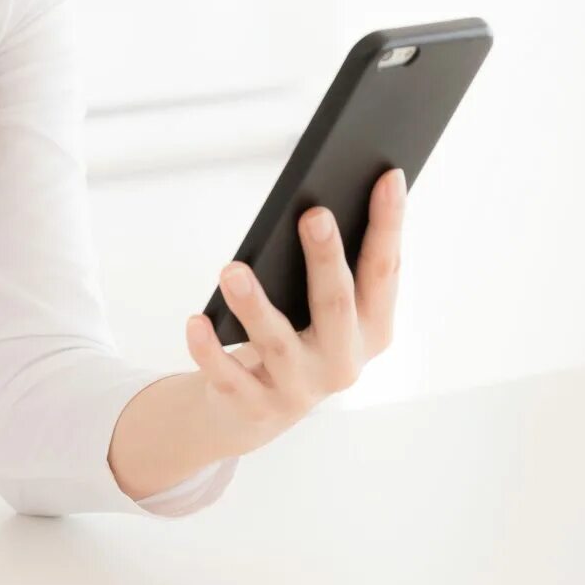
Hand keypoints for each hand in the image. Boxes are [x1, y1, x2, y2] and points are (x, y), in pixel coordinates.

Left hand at [181, 166, 406, 456]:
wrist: (254, 409)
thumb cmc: (297, 336)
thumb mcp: (325, 307)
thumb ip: (333, 263)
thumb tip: (320, 198)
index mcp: (373, 327)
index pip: (384, 269)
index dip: (389, 223)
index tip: (388, 175)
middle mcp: (343, 360)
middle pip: (336, 303)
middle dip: (326, 258)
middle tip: (314, 214)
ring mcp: (300, 387)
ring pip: (277, 342)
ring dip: (255, 305)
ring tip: (232, 270)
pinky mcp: (254, 406)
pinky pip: (229, 377)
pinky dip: (210, 351)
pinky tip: (195, 322)